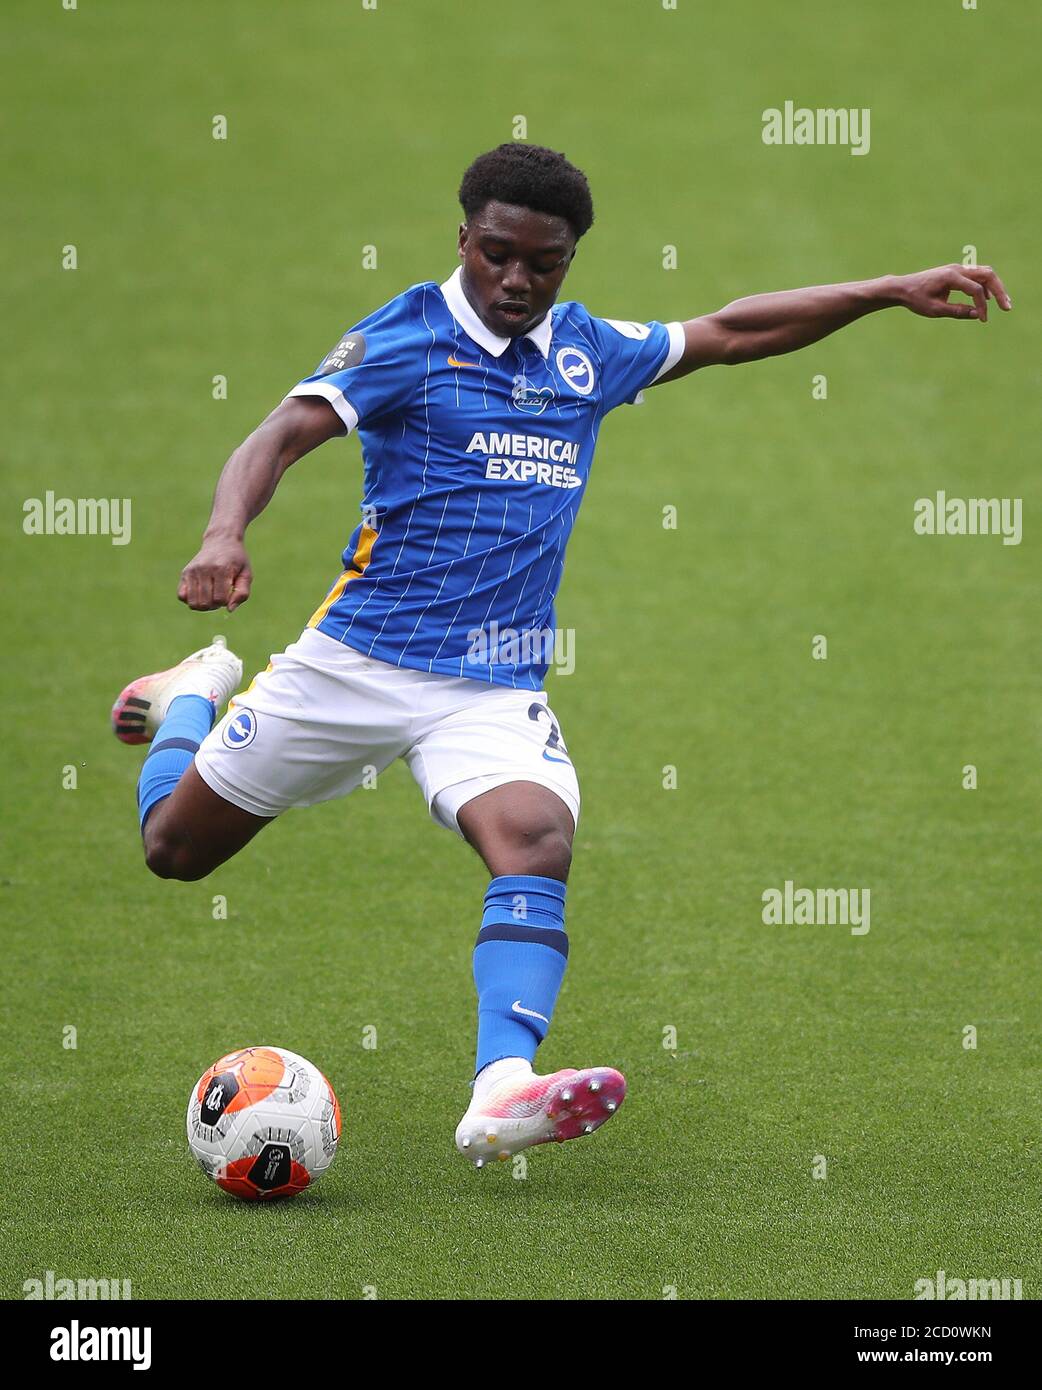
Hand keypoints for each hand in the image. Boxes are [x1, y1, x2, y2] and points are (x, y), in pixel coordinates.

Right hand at [178, 536, 252, 611]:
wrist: (221, 541)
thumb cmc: (236, 560)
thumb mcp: (246, 574)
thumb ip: (242, 593)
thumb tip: (229, 610)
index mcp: (221, 569)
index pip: (220, 599)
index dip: (226, 602)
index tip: (229, 593)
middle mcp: (204, 569)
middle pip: (205, 603)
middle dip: (214, 606)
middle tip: (220, 596)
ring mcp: (192, 571)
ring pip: (192, 602)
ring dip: (203, 605)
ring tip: (210, 596)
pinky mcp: (185, 572)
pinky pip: (181, 596)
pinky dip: (190, 600)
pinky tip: (200, 593)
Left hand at [897, 264, 1011, 321]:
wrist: (903, 288)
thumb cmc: (916, 299)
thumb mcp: (935, 310)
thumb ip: (957, 311)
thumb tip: (977, 314)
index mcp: (951, 277)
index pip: (975, 289)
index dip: (982, 305)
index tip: (983, 320)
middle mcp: (957, 269)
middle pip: (987, 275)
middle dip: (999, 291)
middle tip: (1007, 307)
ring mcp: (958, 268)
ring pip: (985, 273)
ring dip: (995, 287)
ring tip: (1003, 303)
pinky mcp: (957, 272)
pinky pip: (977, 275)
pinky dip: (985, 285)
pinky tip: (988, 299)